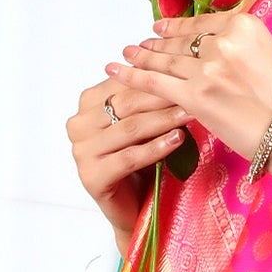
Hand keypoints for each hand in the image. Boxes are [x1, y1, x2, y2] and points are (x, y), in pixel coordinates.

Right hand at [66, 71, 190, 253]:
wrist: (135, 208)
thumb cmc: (143, 161)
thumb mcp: (144, 123)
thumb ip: (146, 96)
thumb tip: (176, 63)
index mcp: (87, 104)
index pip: (124, 83)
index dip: (155, 77)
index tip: (187, 71)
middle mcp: (78, 125)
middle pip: (126, 104)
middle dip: (162, 96)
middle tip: (193, 89)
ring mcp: (81, 152)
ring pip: (130, 129)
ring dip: (164, 120)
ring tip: (191, 114)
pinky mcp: (91, 177)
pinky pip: (129, 157)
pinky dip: (155, 148)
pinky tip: (178, 140)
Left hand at [117, 11, 271, 167]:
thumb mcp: (268, 58)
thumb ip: (241, 49)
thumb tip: (216, 52)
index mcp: (246, 25)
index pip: (203, 23)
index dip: (179, 27)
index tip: (162, 27)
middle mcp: (224, 41)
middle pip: (183, 41)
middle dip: (159, 43)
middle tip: (142, 42)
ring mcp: (208, 67)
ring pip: (167, 60)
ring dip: (143, 57)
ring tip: (127, 53)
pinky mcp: (196, 95)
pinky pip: (156, 82)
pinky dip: (133, 76)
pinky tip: (117, 69)